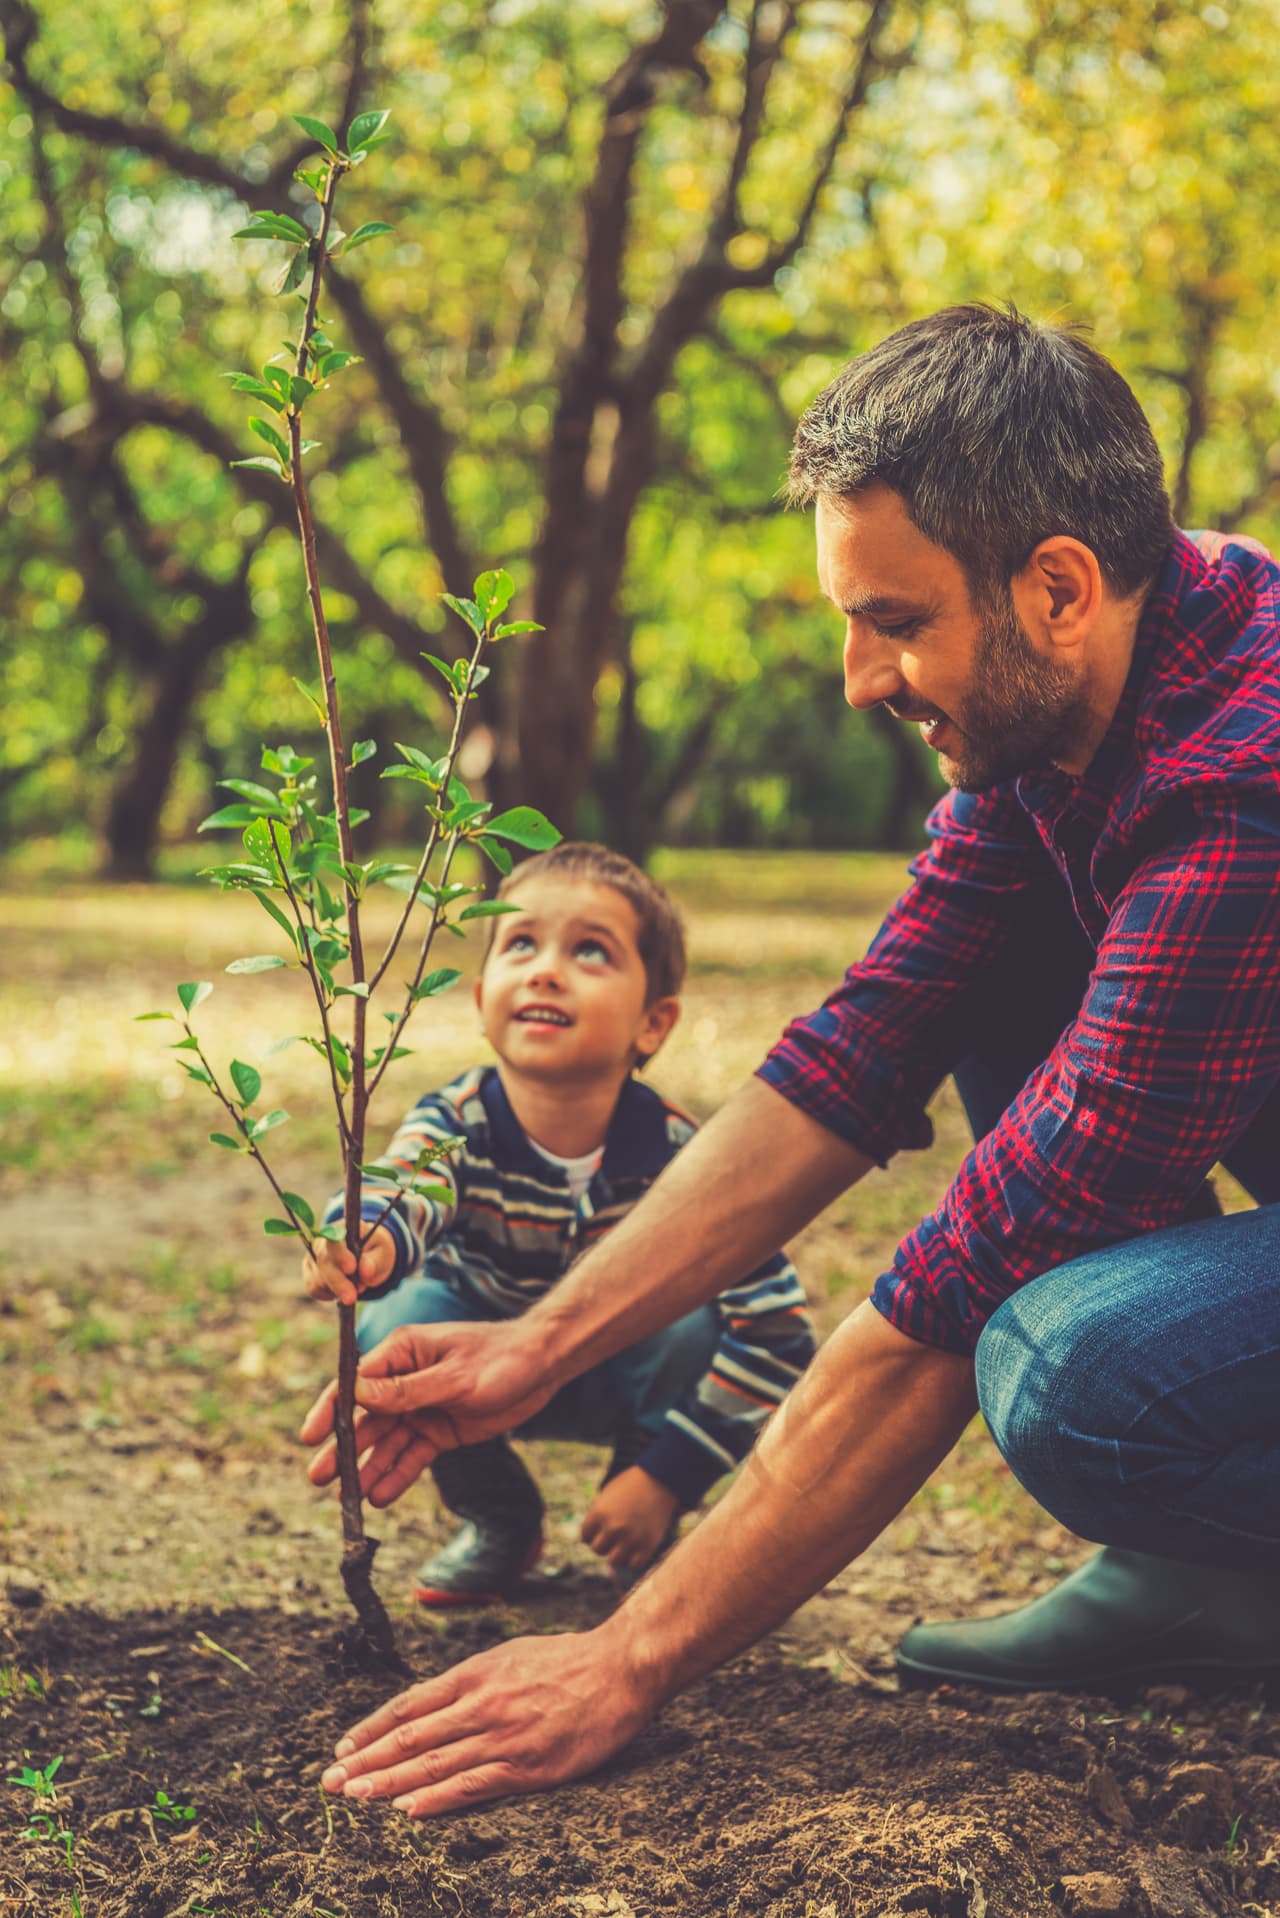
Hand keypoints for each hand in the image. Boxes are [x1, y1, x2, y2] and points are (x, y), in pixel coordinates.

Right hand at [300, 1320, 557, 1505]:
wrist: (543, 1367)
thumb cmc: (500, 1358)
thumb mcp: (455, 1376)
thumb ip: (408, 1390)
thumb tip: (358, 1394)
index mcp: (402, 1353)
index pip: (355, 1382)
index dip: (331, 1410)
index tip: (311, 1436)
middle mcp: (404, 1381)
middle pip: (366, 1418)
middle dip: (344, 1448)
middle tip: (319, 1477)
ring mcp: (421, 1408)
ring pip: (387, 1443)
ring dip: (367, 1468)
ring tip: (348, 1498)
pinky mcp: (439, 1430)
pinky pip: (412, 1455)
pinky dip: (398, 1475)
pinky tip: (381, 1497)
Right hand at [302, 1225, 396, 1305]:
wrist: (368, 1256)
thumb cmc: (376, 1251)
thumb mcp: (383, 1253)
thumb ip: (375, 1260)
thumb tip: (365, 1269)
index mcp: (342, 1227)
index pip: (335, 1237)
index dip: (340, 1253)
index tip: (351, 1268)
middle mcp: (323, 1239)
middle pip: (323, 1260)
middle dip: (338, 1281)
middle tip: (351, 1297)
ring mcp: (313, 1255)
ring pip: (317, 1277)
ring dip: (336, 1290)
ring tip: (355, 1291)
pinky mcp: (309, 1272)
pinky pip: (314, 1287)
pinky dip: (329, 1294)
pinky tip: (341, 1290)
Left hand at [320, 1626, 658, 1816]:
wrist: (620, 1668)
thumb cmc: (568, 1660)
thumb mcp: (511, 1655)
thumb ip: (473, 1680)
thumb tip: (435, 1702)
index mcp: (476, 1673)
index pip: (410, 1703)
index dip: (373, 1728)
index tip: (344, 1748)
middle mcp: (482, 1703)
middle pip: (412, 1736)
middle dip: (367, 1761)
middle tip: (330, 1782)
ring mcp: (504, 1736)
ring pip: (434, 1763)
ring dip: (389, 1783)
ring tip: (355, 1797)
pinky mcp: (528, 1767)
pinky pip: (473, 1786)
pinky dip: (437, 1800)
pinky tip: (409, 1811)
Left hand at [580, 1467, 679, 1577]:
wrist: (661, 1479)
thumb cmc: (632, 1485)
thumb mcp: (608, 1495)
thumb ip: (598, 1517)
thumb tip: (589, 1541)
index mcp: (599, 1513)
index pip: (585, 1536)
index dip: (593, 1533)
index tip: (602, 1527)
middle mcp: (613, 1527)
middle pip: (598, 1549)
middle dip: (604, 1543)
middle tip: (615, 1534)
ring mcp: (631, 1538)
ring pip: (613, 1561)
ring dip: (617, 1553)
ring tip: (625, 1543)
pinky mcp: (648, 1545)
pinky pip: (634, 1564)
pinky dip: (633, 1559)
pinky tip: (636, 1547)